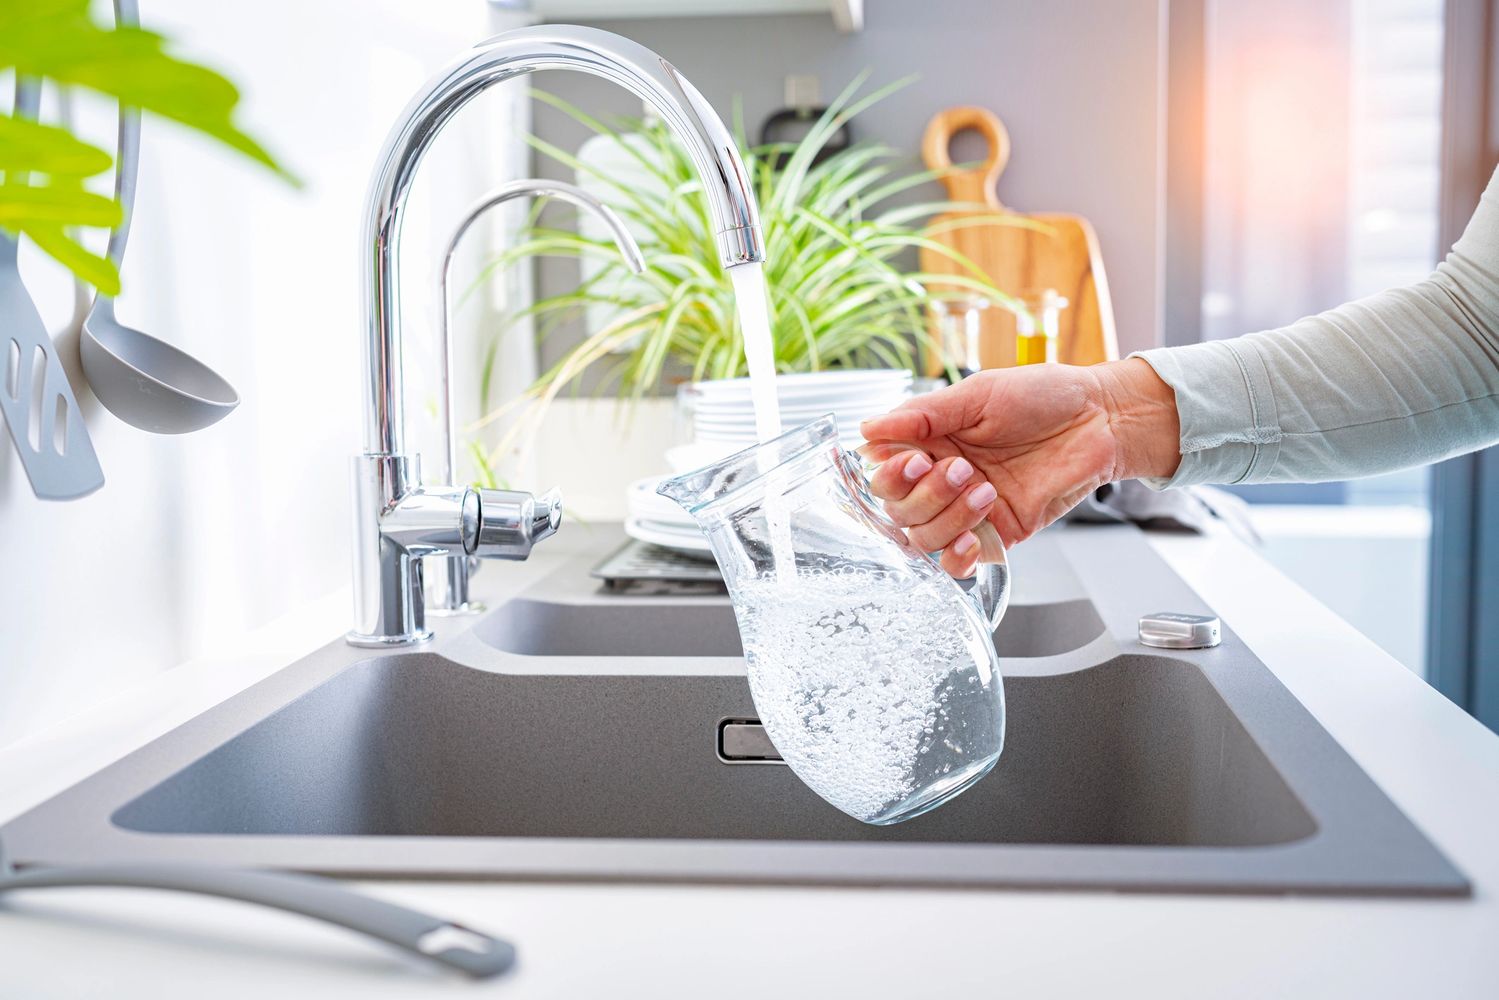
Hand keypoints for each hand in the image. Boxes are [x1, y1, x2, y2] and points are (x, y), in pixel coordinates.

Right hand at [861, 359, 1180, 574]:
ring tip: (984, 489)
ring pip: (923, 538)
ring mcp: (967, 509)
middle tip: (962, 469)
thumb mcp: (979, 394)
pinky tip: (972, 539)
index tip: (914, 459)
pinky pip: (957, 563)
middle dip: (925, 494)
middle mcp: (941, 479)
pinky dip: (956, 558)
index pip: (882, 472)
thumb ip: (924, 414)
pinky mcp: (997, 533)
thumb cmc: (1044, 396)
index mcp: (929, 442)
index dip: (890, 474)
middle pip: (898, 511)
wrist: (1100, 418)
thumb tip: (868, 428)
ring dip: (947, 518)